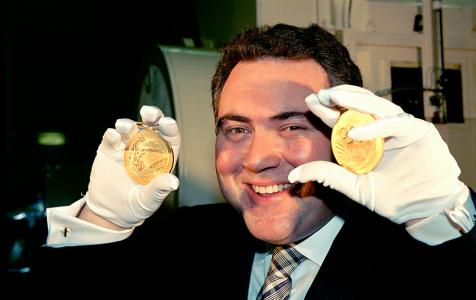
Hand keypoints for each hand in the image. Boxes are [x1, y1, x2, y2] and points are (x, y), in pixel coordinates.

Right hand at [85, 106, 179, 227]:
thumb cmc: (136, 206)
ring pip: (130, 128)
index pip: (170, 138)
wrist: (110, 212)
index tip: (167, 123)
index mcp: (161, 158)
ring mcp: (127, 147)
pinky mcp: (109, 150)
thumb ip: (159, 190)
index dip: (170, 128)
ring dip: (128, 124)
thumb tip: (173, 183)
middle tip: (149, 113)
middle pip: (152, 126)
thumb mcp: (149, 200)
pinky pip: (111, 137)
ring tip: (125, 127)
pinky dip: (111, 134)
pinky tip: (113, 136)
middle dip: (152, 116)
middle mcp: (146, 148)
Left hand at [288, 85, 468, 224]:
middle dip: (337, 99)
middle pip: (357, 108)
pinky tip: (355, 131)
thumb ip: (328, 176)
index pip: (342, 120)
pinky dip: (375, 126)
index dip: (326, 111)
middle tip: (319, 94)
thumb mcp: (354, 187)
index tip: (309, 102)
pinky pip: (396, 123)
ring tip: (333, 97)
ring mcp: (399, 127)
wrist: (425, 209)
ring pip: (376, 106)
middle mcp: (380, 129)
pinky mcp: (417, 130)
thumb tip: (293, 175)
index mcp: (364, 140)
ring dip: (354, 100)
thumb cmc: (393, 198)